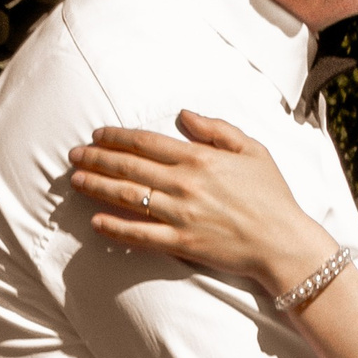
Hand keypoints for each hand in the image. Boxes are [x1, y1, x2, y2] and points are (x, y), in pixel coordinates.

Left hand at [67, 112, 333, 297]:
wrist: (283, 241)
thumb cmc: (271, 194)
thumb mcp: (251, 149)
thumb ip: (216, 128)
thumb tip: (183, 114)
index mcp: (200, 157)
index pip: (147, 143)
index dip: (117, 137)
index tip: (97, 135)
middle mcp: (185, 183)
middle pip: (130, 167)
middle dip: (97, 159)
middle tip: (74, 156)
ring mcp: (181, 214)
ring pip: (129, 197)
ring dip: (99, 187)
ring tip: (76, 182)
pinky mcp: (182, 242)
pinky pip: (141, 235)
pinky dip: (116, 228)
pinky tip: (96, 222)